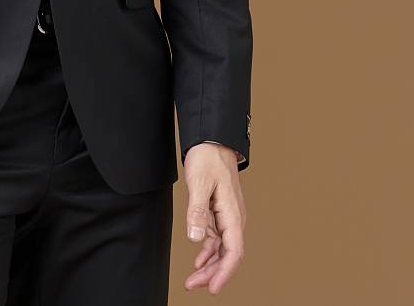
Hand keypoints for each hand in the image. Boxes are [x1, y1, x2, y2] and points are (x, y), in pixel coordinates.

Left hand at [183, 142, 245, 293]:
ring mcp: (227, 216)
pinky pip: (217, 239)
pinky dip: (209, 252)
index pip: (234, 251)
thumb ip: (197, 211)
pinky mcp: (219, 213)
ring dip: (210, 265)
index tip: (213, 287)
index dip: (224, 272)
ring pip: (222, 249)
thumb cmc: (208, 158)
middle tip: (193, 284)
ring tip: (194, 278)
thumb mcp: (199, 183)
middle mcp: (234, 218)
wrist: (211, 141)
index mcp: (233, 213)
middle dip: (213, 273)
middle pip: (228, 254)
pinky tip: (199, 260)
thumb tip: (196, 238)